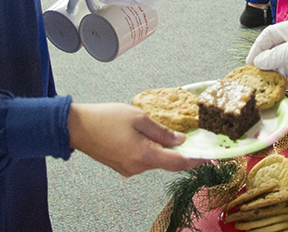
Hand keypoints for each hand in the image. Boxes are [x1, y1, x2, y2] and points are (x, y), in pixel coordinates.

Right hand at [67, 103, 202, 176]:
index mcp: (145, 156)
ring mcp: (129, 169)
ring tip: (167, 132)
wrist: (77, 127)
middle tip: (193, 138)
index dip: (196, 160)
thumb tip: (180, 141)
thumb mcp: (139, 118)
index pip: (178, 163)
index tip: (209, 156)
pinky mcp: (122, 166)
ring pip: (155, 160)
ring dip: (164, 149)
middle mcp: (138, 167)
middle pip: (167, 162)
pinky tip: (149, 136)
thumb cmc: (106, 118)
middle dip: (180, 152)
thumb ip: (162, 131)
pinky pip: (143, 160)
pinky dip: (151, 150)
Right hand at [247, 18, 287, 88]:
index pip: (269, 36)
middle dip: (266, 64)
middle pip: (275, 52)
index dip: (258, 48)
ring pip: (284, 66)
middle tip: (258, 79)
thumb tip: (258, 63)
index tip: (249, 64)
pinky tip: (285, 88)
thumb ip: (278, 56)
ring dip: (277, 75)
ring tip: (271, 86)